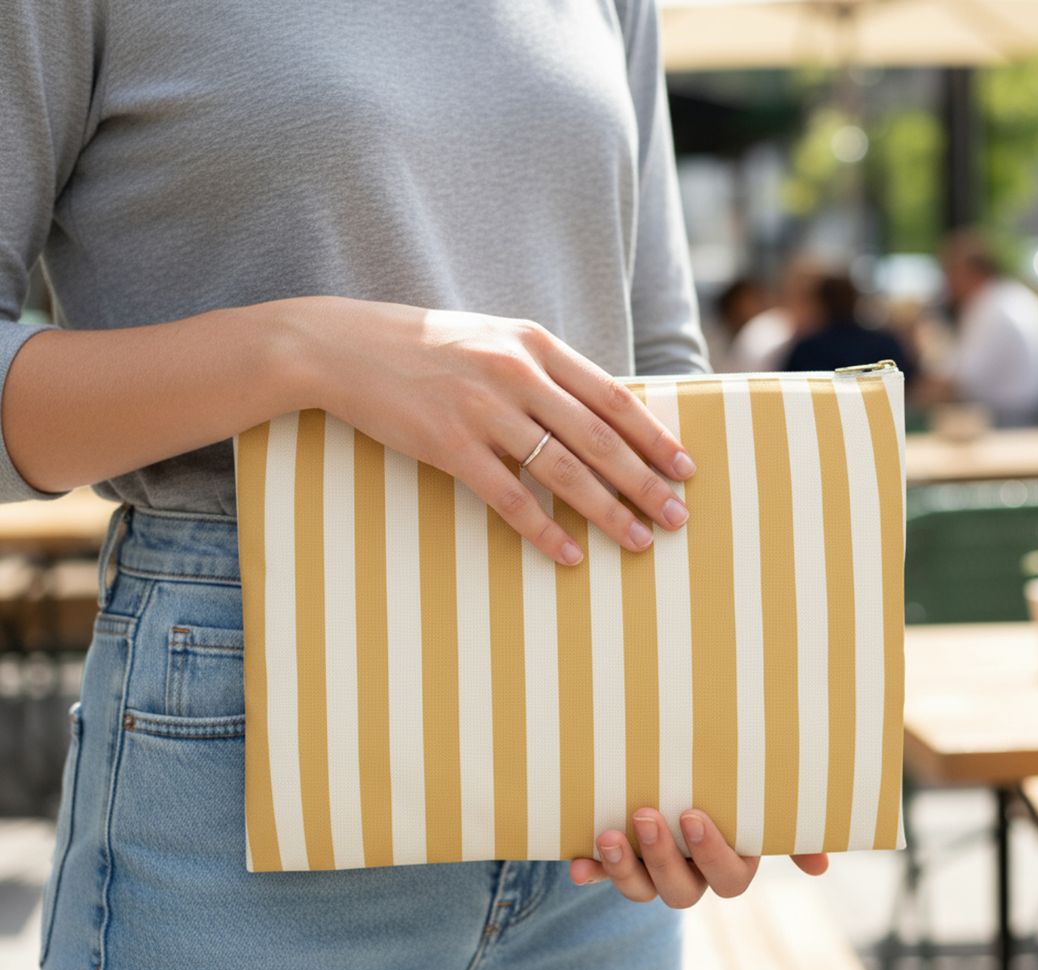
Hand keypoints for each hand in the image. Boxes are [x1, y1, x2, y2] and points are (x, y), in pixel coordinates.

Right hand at [284, 297, 695, 564]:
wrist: (346, 346)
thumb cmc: (427, 346)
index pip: (613, 397)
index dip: (654, 437)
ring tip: (639, 542)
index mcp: (535, 344)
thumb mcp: (494, 340)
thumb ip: (543, 370)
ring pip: (563, 470)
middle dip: (645, 482)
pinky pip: (509, 497)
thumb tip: (597, 415)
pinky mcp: (449, 444)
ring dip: (607, 511)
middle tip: (677, 517)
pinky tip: (569, 555)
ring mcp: (483, 409)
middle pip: (599, 438)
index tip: (685, 468)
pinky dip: (544, 529)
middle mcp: (517, 374)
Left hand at [568, 807, 828, 905]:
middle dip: (663, 857)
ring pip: (642, 891)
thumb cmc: (726, 784)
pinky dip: (590, 870)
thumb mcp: (753, 796)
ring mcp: (652, 872)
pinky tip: (576, 865)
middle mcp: (692, 875)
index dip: (711, 853)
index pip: (729, 877)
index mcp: (730, 861)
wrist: (676, 771)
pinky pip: (602, 875)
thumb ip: (783, 821)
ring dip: (623, 868)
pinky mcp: (617, 862)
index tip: (693, 815)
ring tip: (609, 834)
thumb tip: (822, 865)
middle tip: (646, 815)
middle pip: (682, 891)